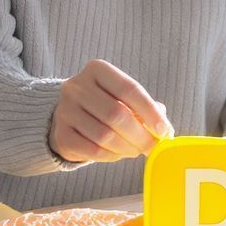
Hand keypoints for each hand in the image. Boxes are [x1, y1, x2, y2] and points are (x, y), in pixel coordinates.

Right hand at [50, 59, 171, 162]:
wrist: (69, 116)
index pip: (129, 88)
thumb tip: (164, 128)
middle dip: (140, 135)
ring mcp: (66, 110)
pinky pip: (93, 150)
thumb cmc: (103, 104)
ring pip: (105, 135)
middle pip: (116, 114)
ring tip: (136, 150)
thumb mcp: (122, 96)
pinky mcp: (61, 135)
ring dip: (127, 148)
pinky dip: (112, 156)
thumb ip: (145, 107)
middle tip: (153, 147)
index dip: (150, 111)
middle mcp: (77, 86)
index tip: (164, 130)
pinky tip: (119, 153)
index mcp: (97, 70)